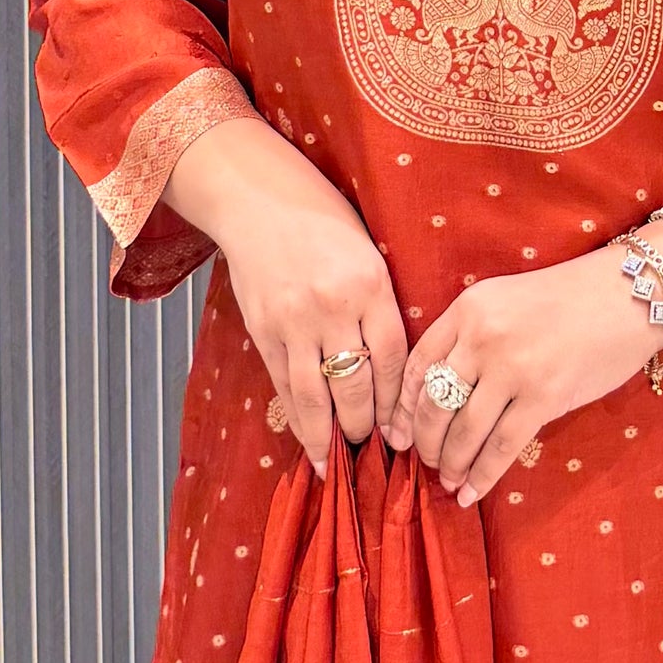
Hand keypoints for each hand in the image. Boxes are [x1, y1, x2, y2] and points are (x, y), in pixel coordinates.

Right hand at [164, 116, 407, 475]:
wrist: (258, 199)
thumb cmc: (323, 221)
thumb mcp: (368, 253)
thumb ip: (380, 305)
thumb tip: (393, 370)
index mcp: (369, 284)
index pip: (392, 360)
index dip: (397, 403)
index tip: (404, 431)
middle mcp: (332, 307)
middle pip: (354, 385)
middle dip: (365, 426)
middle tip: (375, 451)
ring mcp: (292, 321)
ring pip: (314, 396)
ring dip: (327, 435)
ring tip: (337, 462)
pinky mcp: (261, 328)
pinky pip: (282, 385)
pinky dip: (296, 417)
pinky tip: (306, 439)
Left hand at [389, 238, 662, 504]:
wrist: (629, 296)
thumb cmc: (566, 300)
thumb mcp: (504, 300)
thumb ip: (469, 337)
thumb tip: (435, 395)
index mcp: (468, 308)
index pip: (417, 366)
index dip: (403, 409)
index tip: (397, 435)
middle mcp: (483, 337)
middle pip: (434, 404)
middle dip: (425, 443)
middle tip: (426, 462)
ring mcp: (513, 368)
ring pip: (464, 431)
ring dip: (451, 464)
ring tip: (449, 480)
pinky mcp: (544, 397)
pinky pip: (501, 447)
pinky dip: (482, 475)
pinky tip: (471, 492)